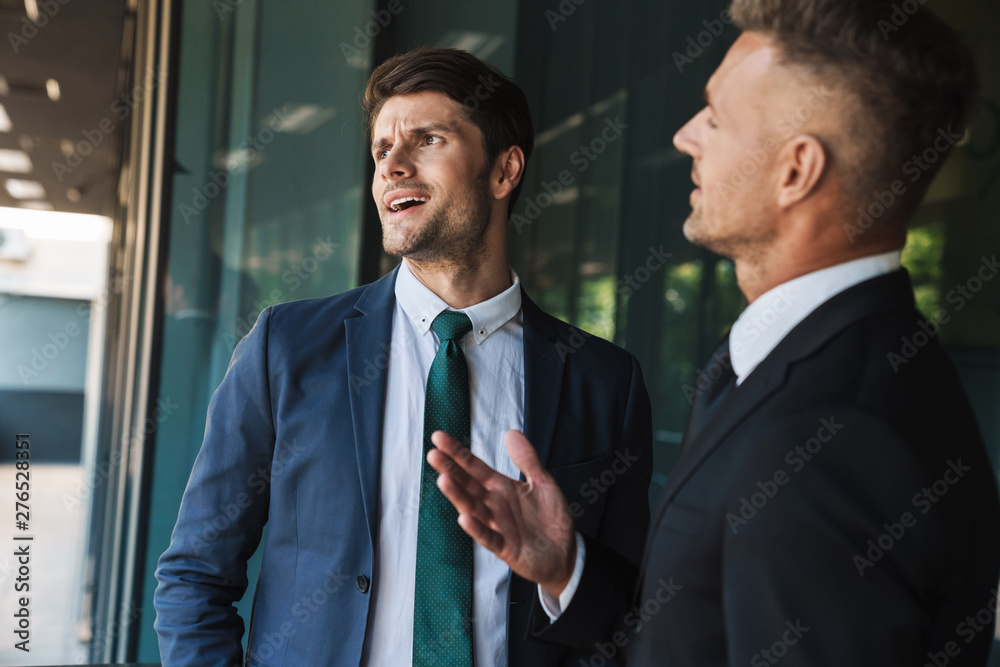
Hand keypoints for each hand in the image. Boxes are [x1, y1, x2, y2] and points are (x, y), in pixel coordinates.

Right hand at [427, 429, 576, 597]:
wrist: (565, 553)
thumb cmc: (550, 519)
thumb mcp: (544, 482)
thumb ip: (527, 459)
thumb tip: (511, 432)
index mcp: (501, 487)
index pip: (474, 467)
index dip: (458, 452)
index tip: (439, 437)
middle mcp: (494, 504)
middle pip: (468, 484)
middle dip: (450, 469)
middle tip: (433, 454)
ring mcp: (497, 526)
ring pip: (473, 508)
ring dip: (458, 495)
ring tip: (443, 479)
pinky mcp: (505, 548)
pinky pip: (488, 537)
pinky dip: (477, 529)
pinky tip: (465, 518)